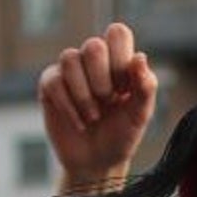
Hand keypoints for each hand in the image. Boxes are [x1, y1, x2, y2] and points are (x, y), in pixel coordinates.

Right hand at [39, 22, 158, 189]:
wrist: (96, 163)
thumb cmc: (121, 136)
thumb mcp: (139, 115)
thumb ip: (145, 87)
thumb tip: (139, 58)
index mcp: (118, 59)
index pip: (117, 33)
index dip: (120, 60)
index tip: (124, 89)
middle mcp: (93, 60)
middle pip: (93, 46)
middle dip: (102, 80)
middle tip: (108, 102)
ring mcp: (70, 72)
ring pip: (70, 59)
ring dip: (84, 94)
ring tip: (93, 117)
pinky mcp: (50, 87)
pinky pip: (54, 81)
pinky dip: (68, 106)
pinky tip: (79, 123)